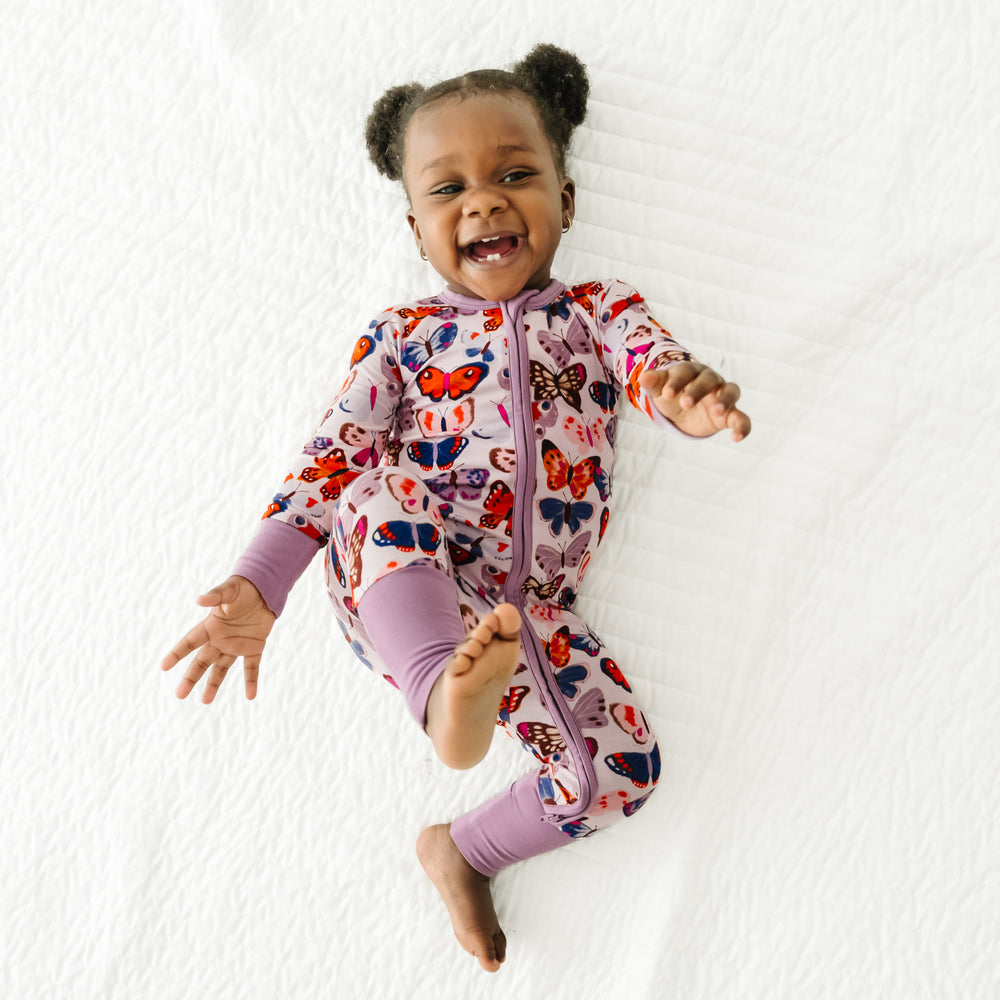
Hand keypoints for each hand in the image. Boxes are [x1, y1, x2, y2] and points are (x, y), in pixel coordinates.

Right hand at [160, 575, 275, 702]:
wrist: (264, 590)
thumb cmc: (243, 588)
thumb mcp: (229, 590)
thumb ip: (215, 596)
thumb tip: (200, 599)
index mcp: (211, 626)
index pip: (190, 642)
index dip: (177, 653)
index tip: (164, 666)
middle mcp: (220, 639)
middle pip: (202, 661)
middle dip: (191, 677)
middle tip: (180, 694)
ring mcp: (236, 645)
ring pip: (222, 668)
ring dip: (214, 684)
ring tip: (205, 701)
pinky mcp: (254, 647)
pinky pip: (251, 667)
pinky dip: (251, 681)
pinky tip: (250, 695)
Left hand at [639, 362, 750, 440]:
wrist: (681, 411)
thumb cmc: (671, 394)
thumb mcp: (660, 390)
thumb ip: (654, 383)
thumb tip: (642, 377)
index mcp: (691, 371)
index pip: (686, 372)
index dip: (677, 382)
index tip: (666, 394)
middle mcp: (710, 380)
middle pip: (709, 380)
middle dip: (698, 390)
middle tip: (685, 404)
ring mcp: (722, 396)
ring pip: (731, 391)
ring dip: (725, 400)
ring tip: (716, 411)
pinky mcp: (730, 414)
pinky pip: (741, 418)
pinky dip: (743, 426)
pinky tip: (736, 438)